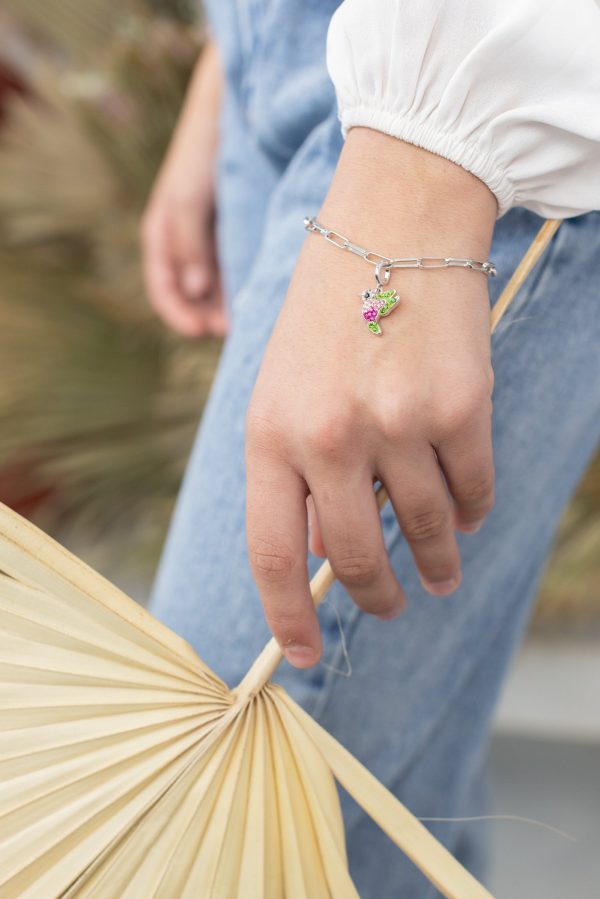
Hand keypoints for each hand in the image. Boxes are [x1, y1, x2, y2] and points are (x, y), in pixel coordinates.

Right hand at [141, 40, 226, 337]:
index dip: (179, 315)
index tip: (204, 332)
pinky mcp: (235, 232)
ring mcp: (210, 239)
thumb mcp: (188, 200)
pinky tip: (261, 295)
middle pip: (191, 295)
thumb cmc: (203, 153)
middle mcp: (184, 242)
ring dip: (228, 307)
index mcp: (161, 236)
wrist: (232, 112)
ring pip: (216, 286)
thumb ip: (188, 246)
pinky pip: (236, 269)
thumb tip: (196, 291)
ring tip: (251, 320)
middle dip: (209, 317)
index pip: (164, 289)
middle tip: (236, 331)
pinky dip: (243, 286)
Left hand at [245, 128, 497, 666]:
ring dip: (435, 560)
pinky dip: (471, 510)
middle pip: (353, 557)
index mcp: (268, 434)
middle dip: (376, 597)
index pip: (271, 553)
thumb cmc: (329, 312)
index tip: (306, 653)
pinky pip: (473, 491)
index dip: (287, 615)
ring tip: (439, 571)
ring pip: (424, 529)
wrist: (392, 222)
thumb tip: (321, 552)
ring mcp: (396, 425)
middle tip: (391, 604)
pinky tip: (465, 511)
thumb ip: (296, 472)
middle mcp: (328, 437)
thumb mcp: (283, 389)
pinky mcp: (459, 410)